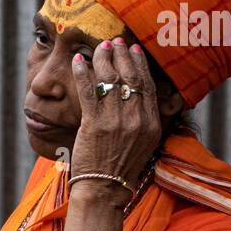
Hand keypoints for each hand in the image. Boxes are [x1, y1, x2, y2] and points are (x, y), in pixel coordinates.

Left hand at [68, 38, 161, 205]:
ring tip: (99, 46)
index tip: (133, 50)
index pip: (148, 86)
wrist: (103, 190)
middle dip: (122, 55)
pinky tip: (78, 60)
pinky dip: (83, 73)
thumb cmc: (120, 169)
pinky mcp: (94, 124)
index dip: (140, 65)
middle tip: (114, 41)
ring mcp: (115, 121)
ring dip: (103, 58)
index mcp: (151, 124)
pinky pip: (88, 91)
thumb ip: (142, 120)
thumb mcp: (143, 144)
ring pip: (110, 80)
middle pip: (130, 78)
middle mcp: (136, 120)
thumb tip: (136, 98)